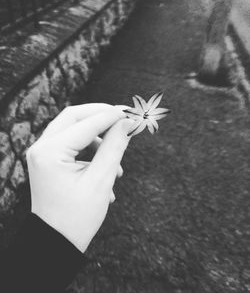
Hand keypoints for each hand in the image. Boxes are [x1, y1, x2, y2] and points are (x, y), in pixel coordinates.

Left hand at [26, 103, 133, 252]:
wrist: (57, 241)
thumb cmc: (78, 216)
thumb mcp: (101, 180)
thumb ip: (115, 146)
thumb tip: (128, 122)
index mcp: (50, 152)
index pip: (85, 123)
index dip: (111, 116)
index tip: (132, 113)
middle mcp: (41, 148)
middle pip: (74, 117)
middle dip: (101, 116)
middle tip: (124, 119)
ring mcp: (43, 153)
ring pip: (74, 129)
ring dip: (98, 137)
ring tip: (116, 164)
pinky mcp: (49, 159)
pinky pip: (72, 143)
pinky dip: (91, 149)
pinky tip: (106, 170)